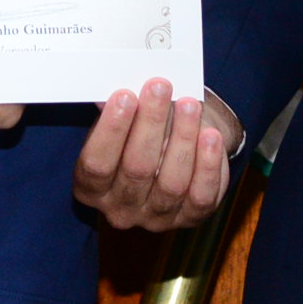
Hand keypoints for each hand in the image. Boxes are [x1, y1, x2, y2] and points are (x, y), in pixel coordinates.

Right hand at [74, 80, 237, 231]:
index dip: (111, 129)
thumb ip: (118, 110)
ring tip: (190, 105)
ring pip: (172, 183)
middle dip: (151, 123)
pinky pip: (201, 196)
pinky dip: (208, 165)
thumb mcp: (119, 124)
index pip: (97, 163)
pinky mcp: (189, 219)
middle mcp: (120, 209)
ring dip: (183, 138)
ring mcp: (156, 218)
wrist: (169, 157)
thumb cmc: (136, 134)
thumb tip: (122, 85)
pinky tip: (210, 136)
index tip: (126, 95)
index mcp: (91, 188)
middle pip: (137, 169)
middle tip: (160, 87)